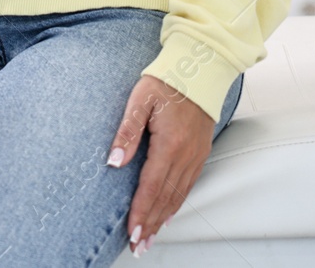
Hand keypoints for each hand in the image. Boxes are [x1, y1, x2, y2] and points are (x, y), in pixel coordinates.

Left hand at [108, 74, 214, 253]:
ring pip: (178, 195)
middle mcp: (186, 155)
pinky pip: (188, 185)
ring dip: (163, 218)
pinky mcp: (200, 153)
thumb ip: (126, 132)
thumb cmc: (165, 82)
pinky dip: (176, 203)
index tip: (132, 232)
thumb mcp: (139, 101)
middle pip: (166, 198)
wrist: (199, 69)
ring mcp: (196, 156)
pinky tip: (168, 213)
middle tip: (138, 245)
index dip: (141, 212)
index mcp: (169, 144)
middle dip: (151, 224)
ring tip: (150, 236)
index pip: (152, 186)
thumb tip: (114, 161)